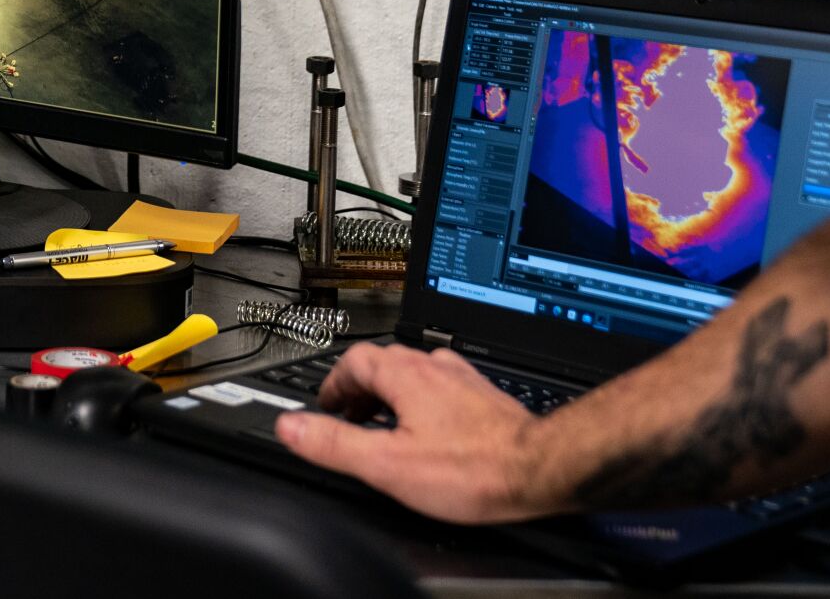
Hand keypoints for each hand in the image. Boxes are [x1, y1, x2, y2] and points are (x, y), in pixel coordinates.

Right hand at [274, 343, 546, 523]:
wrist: (537, 470)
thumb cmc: (473, 469)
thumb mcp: (387, 464)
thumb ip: (335, 443)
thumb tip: (291, 427)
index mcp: (405, 374)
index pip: (354, 360)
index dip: (333, 384)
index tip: (326, 406)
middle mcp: (434, 366)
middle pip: (382, 363)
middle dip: (359, 390)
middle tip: (348, 418)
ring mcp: (461, 379)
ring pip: (413, 374)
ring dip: (391, 396)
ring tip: (384, 426)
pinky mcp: (482, 396)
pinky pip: (440, 389)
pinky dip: (421, 404)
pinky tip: (428, 431)